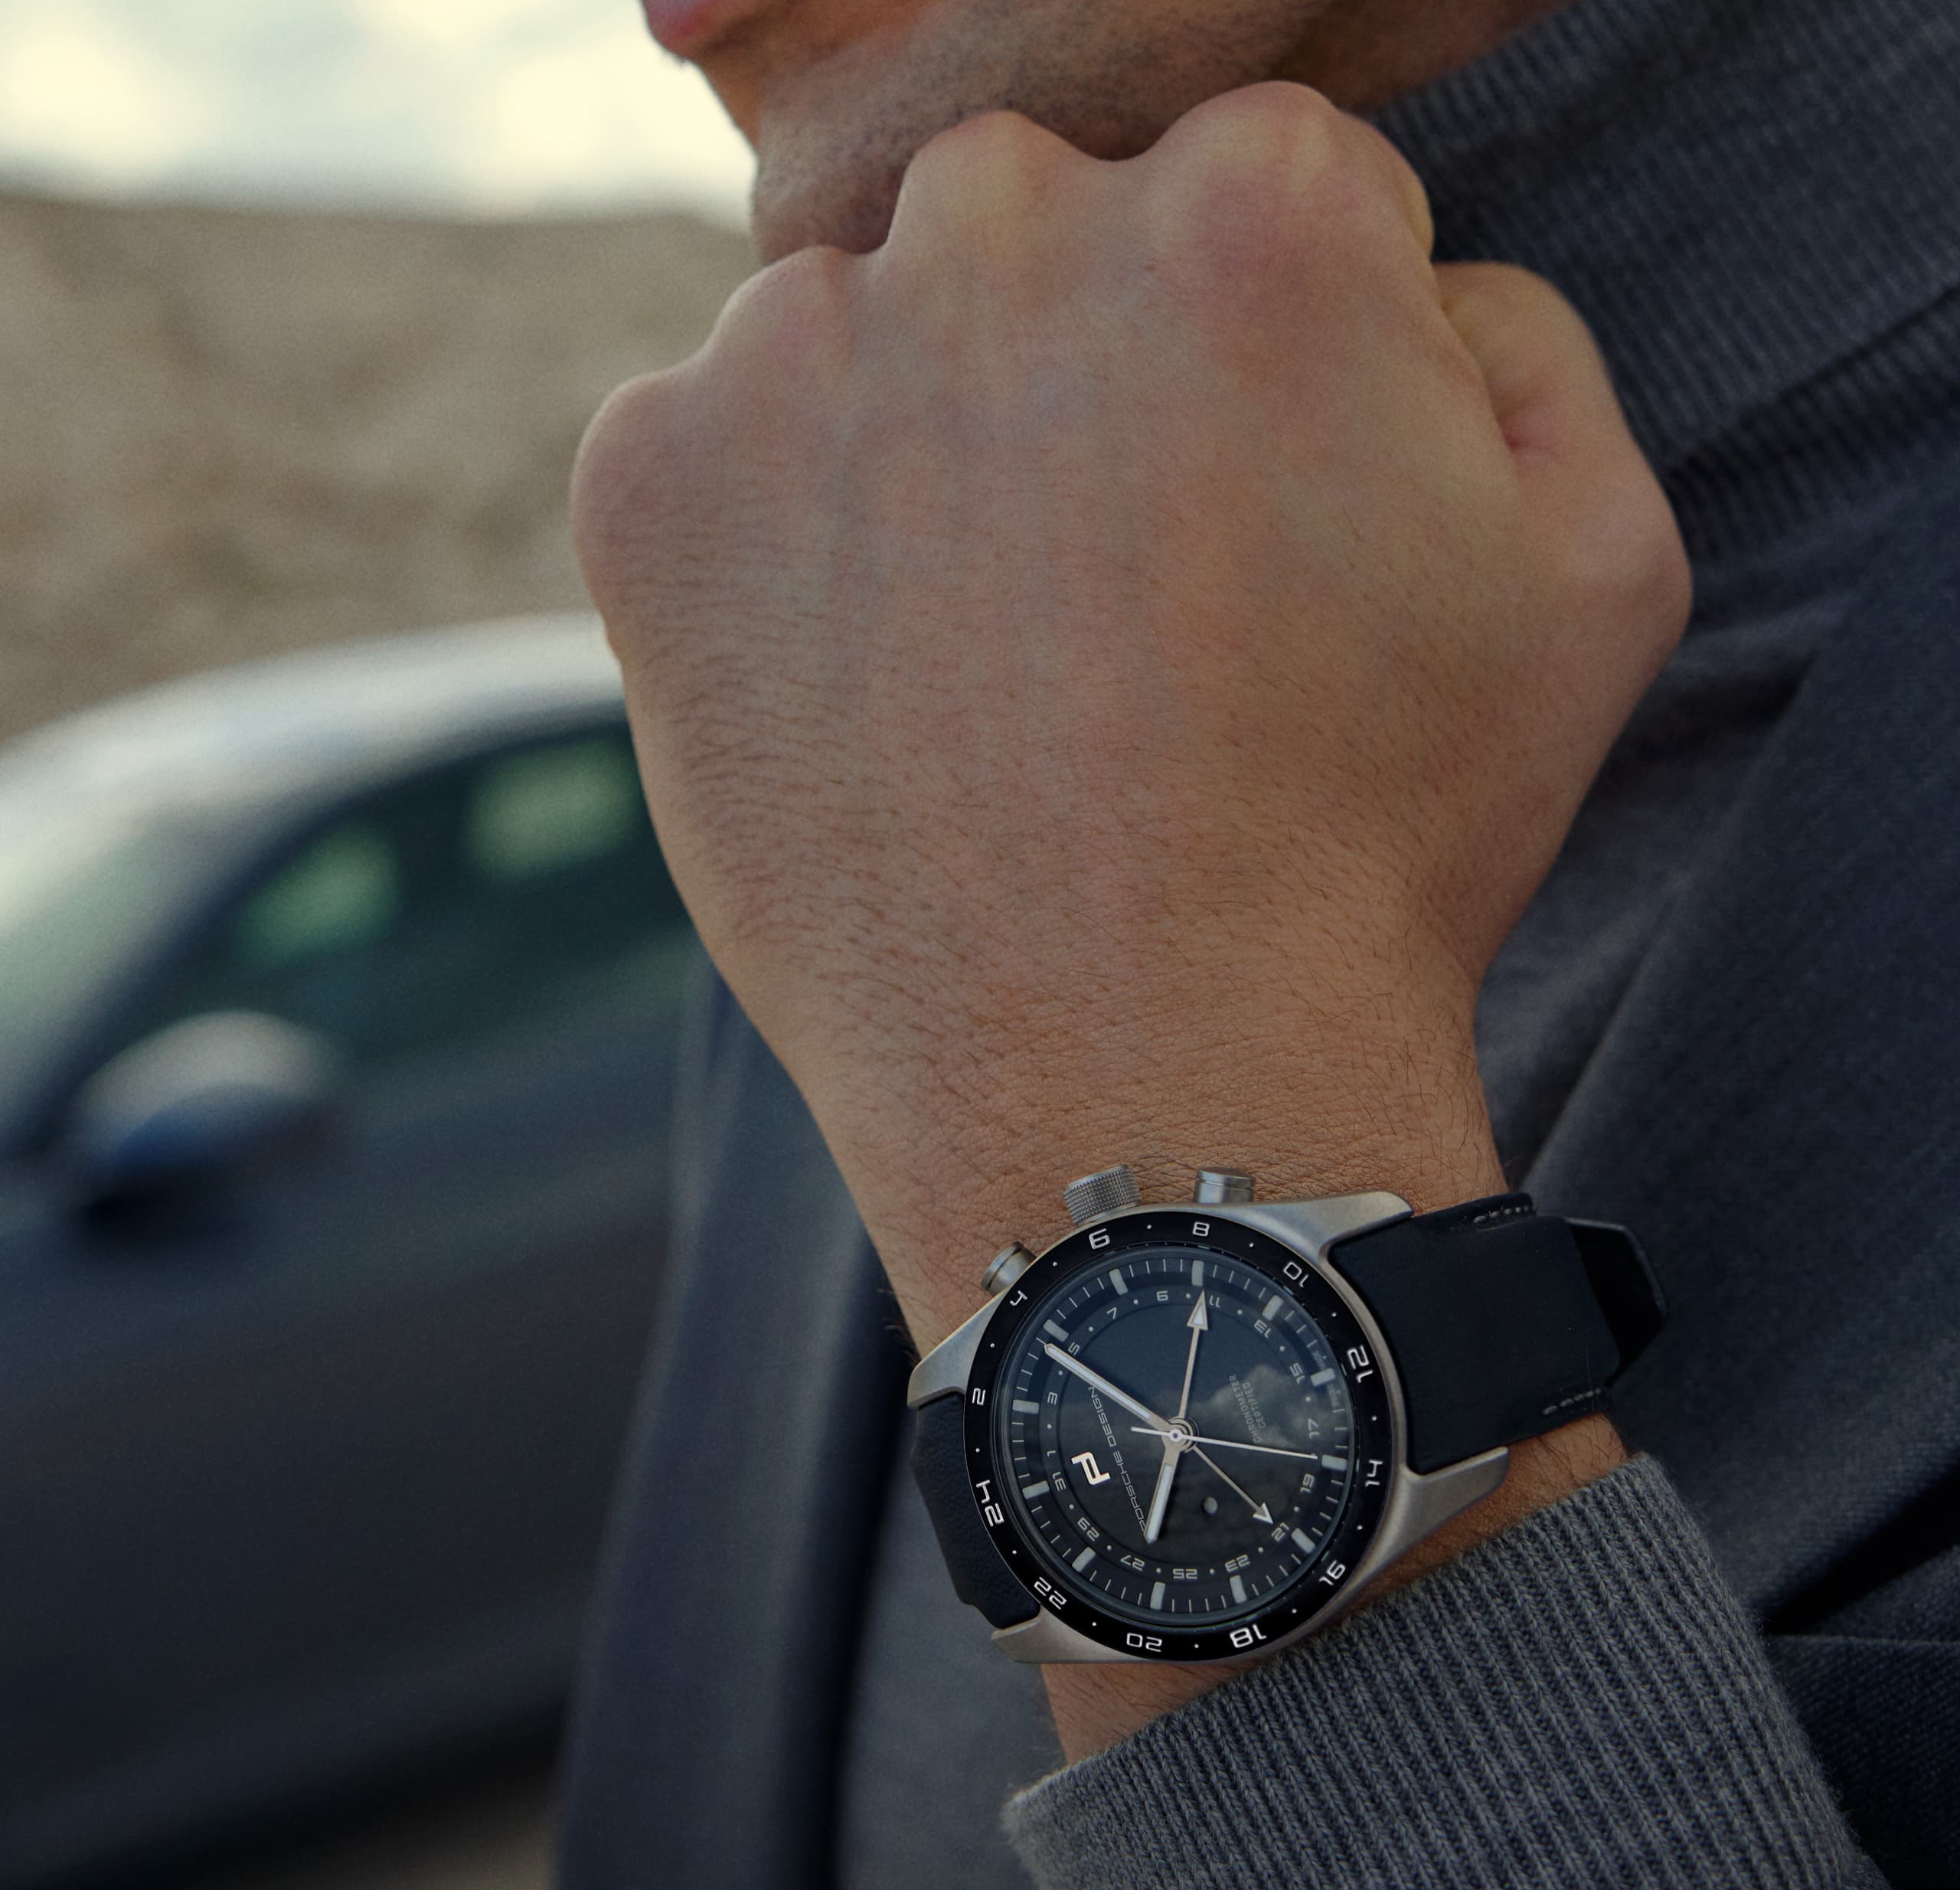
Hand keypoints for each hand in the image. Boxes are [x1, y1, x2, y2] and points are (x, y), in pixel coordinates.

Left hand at [573, 83, 1685, 1749]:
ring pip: (869, 332)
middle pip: (1047, 228)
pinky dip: (773, 545)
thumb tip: (1400, 276)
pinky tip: (866, 697)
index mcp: (1254, 211)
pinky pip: (717, 447)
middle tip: (1117, 604)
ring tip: (991, 674)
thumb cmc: (1375, 857)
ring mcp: (799, 354)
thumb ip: (1515, 338)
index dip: (1274, 374)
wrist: (1139, 1098)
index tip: (1259, 532)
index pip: (1255, 191)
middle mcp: (1006, 226)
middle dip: (1085, 371)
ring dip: (919, 446)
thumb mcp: (1592, 576)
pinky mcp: (648, 484)